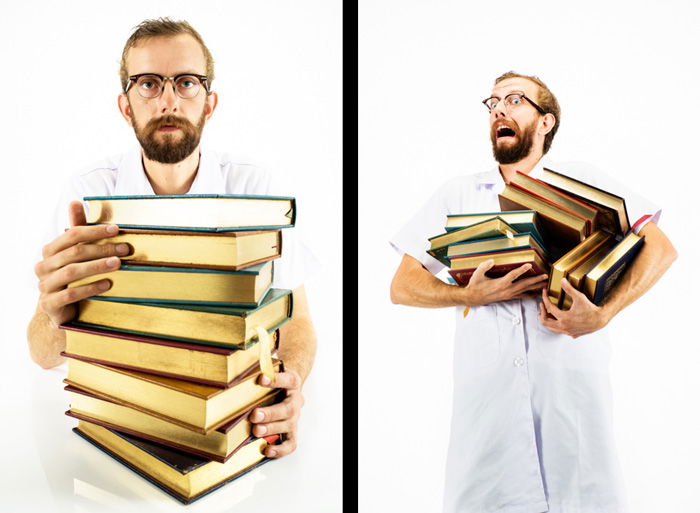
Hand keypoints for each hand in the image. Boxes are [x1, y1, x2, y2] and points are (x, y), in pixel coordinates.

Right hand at [34, 201, 129, 326]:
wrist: (60, 310)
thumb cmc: (72, 277)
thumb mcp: (75, 254)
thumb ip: (77, 230)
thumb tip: (75, 201)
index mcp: (50, 251)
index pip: (71, 235)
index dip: (94, 231)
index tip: (116, 229)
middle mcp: (44, 266)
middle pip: (75, 253)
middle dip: (102, 249)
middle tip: (125, 249)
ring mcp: (45, 286)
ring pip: (72, 272)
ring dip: (97, 266)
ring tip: (118, 264)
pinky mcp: (50, 304)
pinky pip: (70, 294)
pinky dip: (90, 288)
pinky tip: (108, 284)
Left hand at [249, 369, 303, 457]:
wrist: (288, 388)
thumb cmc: (274, 380)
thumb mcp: (271, 369)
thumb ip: (262, 365)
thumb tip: (242, 356)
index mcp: (292, 382)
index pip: (289, 380)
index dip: (277, 380)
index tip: (261, 378)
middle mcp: (296, 401)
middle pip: (289, 409)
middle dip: (271, 413)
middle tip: (255, 415)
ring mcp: (295, 418)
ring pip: (289, 426)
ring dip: (272, 429)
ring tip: (256, 430)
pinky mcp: (292, 432)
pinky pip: (291, 443)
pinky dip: (280, 449)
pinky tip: (267, 449)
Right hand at [465, 259, 548, 305]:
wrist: (473, 298)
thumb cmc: (475, 285)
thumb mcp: (477, 274)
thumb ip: (484, 266)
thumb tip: (492, 260)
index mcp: (500, 283)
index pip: (513, 275)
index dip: (521, 270)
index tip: (529, 265)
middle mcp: (506, 290)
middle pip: (524, 284)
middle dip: (535, 280)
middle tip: (545, 276)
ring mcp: (508, 294)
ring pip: (525, 290)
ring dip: (535, 287)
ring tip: (545, 284)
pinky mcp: (508, 297)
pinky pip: (521, 296)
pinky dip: (529, 294)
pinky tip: (536, 294)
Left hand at [538, 278, 608, 337]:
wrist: (600, 320)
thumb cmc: (591, 309)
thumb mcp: (579, 297)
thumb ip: (569, 289)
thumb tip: (562, 280)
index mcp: (564, 317)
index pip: (549, 307)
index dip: (545, 298)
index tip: (544, 292)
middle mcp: (564, 326)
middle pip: (544, 321)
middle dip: (541, 312)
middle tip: (541, 304)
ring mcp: (567, 331)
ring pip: (551, 328)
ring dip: (546, 320)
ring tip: (546, 312)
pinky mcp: (572, 334)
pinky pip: (559, 331)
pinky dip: (555, 325)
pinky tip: (557, 319)